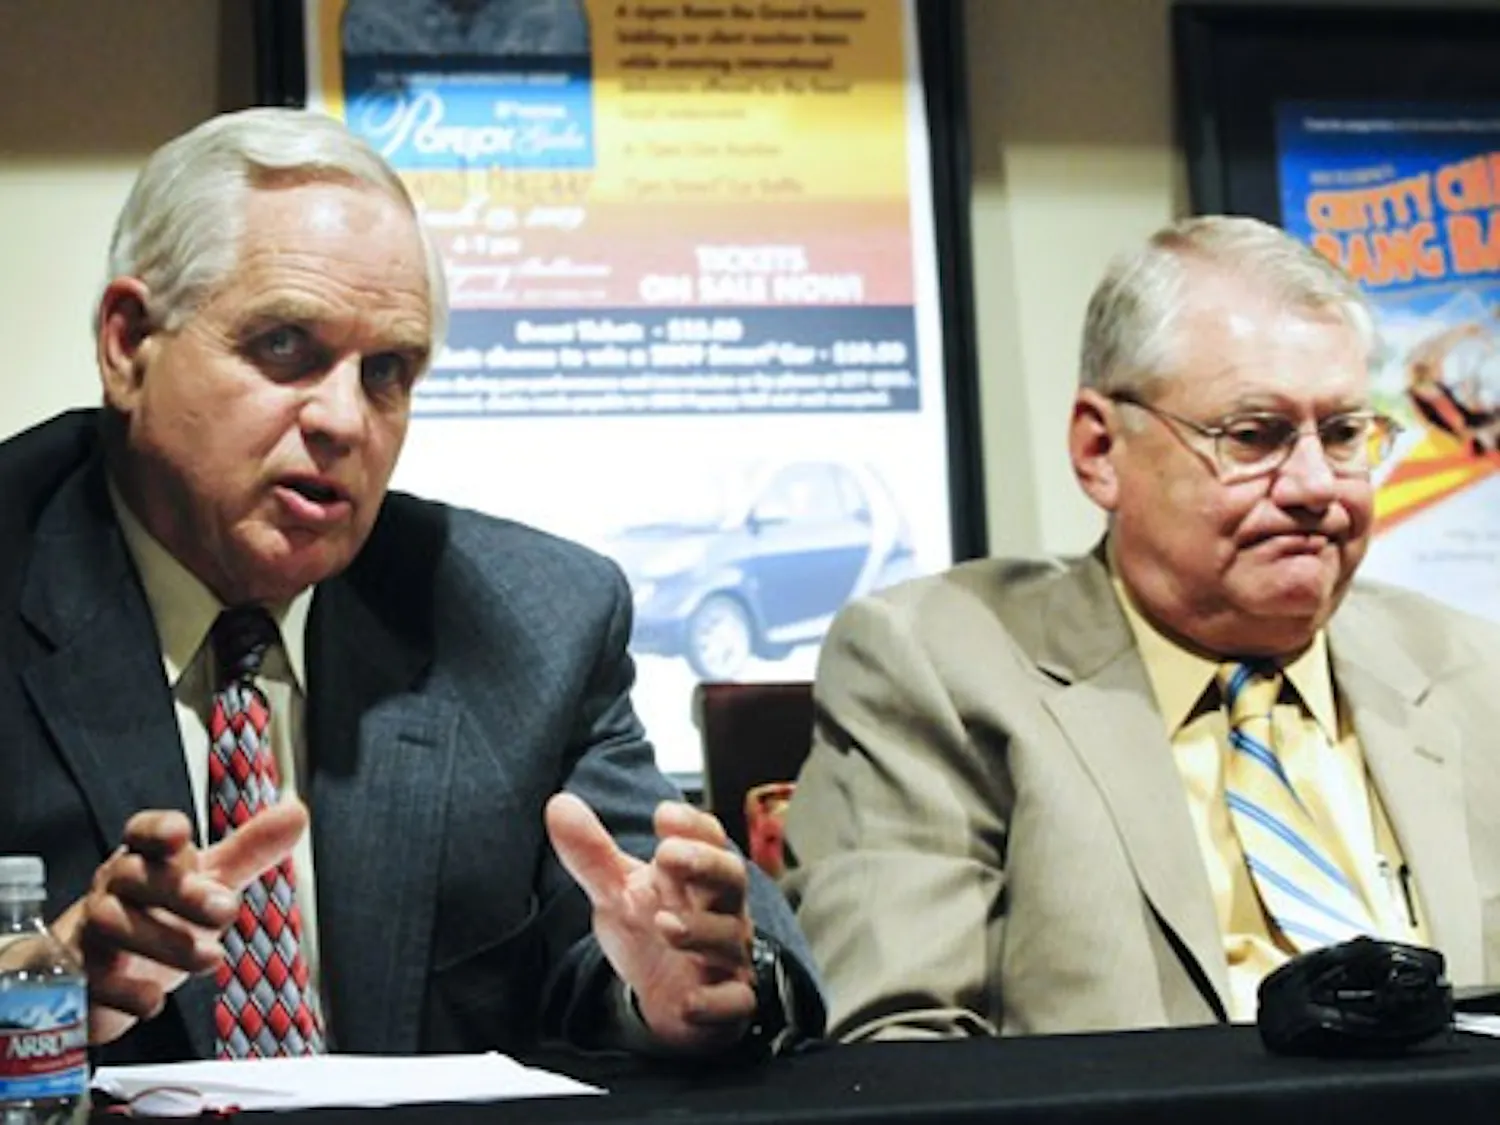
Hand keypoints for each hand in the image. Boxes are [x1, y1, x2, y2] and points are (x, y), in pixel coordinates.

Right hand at [51, 801, 306, 1044]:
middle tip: (228, 909)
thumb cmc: (158, 913)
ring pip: (113, 925)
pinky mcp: (83, 979)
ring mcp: (93, 932)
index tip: (179, 833)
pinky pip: (94, 981)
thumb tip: (297, 812)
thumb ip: (250, 850)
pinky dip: (125, 992)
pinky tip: (154, 1001)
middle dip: (180, 891)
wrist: (97, 970)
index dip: (158, 829)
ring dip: (164, 941)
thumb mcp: (207, 881)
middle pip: (135, 877)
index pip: (142, 832)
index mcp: (146, 860)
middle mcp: (115, 890)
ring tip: (212, 958)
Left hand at [546, 793, 755, 1051]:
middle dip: (704, 863)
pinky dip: (715, 1002)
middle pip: (729, 877)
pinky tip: (689, 1001)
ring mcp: (726, 955)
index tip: (663, 814)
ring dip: (700, 930)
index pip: (707, 838)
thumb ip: (591, 851)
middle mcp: (719, 908)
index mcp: (695, 874)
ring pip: (728, 937)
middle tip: (669, 854)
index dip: (691, 824)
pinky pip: (734, 1001)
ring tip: (665, 922)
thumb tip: (559, 804)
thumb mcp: (618, 889)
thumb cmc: (653, 928)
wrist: (671, 997)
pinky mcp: (727, 1001)